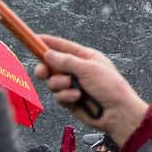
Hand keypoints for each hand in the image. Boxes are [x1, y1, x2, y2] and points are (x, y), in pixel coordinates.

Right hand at [34, 34, 149, 140]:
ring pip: (52, 81)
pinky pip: (58, 96)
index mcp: (86, 57)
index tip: (34, 39)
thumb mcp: (88, 69)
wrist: (117, 113)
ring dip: (59, 84)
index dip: (48, 43)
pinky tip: (77, 98)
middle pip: (52, 65)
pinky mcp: (70, 100)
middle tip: (42, 72)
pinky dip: (65, 96)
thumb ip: (66, 61)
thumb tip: (48, 54)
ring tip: (70, 86)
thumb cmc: (110, 87)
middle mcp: (78, 70)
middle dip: (45, 68)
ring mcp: (73, 85)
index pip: (63, 46)